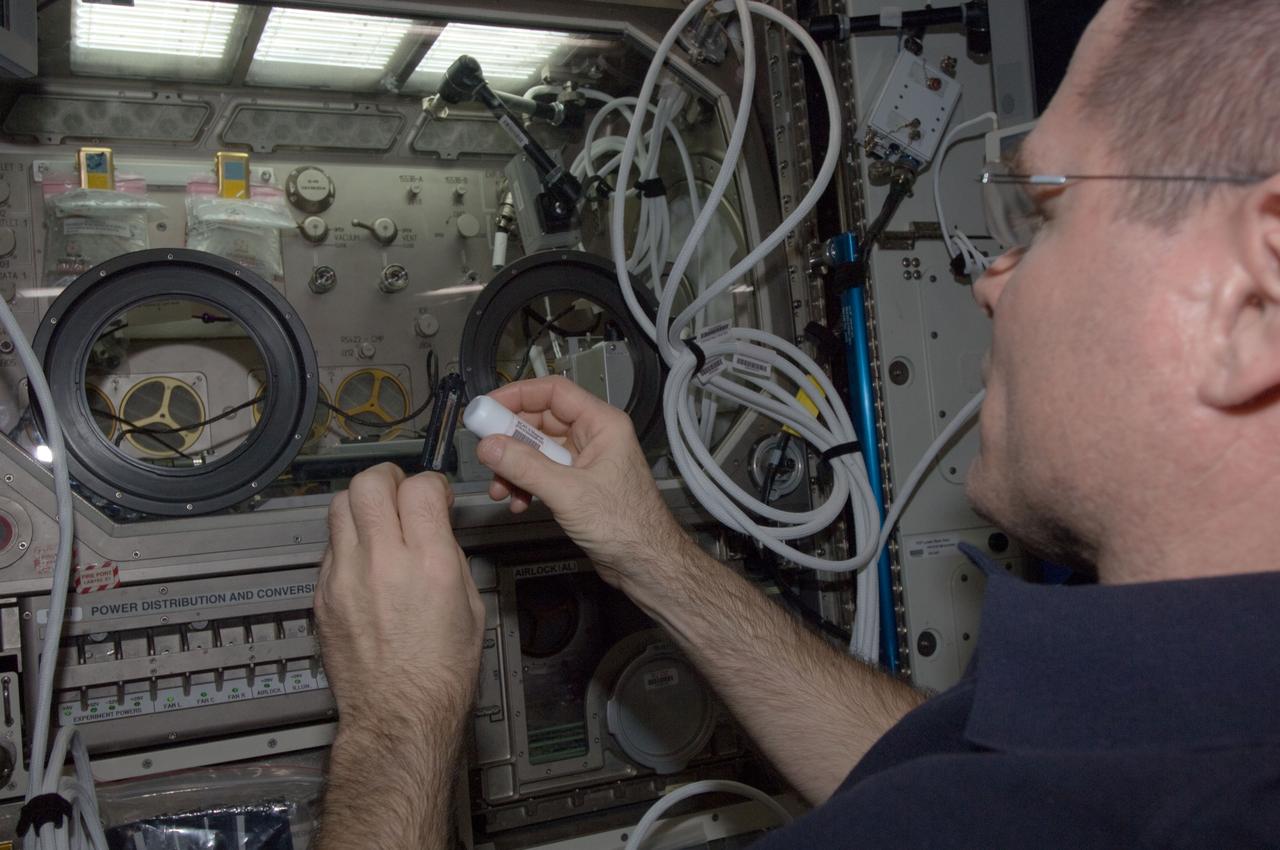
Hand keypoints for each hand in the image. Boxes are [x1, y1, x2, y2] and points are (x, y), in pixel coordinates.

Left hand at [316, 464, 484, 730]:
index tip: (435, 495)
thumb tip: (434, 530)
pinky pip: (330, 546)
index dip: (431, 484)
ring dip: (362, 504)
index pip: (420, 487)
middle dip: (388, 478)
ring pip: (339, 506)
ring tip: (378, 520)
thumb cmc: (440, 672)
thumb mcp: (469, 605)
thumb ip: (447, 556)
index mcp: (428, 563)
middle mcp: (382, 562)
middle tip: (399, 492)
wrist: (399, 715)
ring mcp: (344, 577)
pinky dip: (348, 541)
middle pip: (369, 483)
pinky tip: (365, 560)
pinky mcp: (322, 594)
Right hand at [476, 376, 688, 589]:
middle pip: (540, 421)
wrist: (646, 563)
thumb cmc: (627, 526)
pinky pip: (541, 473)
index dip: (517, 395)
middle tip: (484, 450)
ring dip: (513, 467)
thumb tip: (489, 446)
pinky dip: (525, 485)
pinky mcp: (577, 485)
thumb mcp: (568, 492)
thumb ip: (525, 467)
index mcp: (602, 424)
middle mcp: (593, 437)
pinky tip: (517, 503)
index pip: (553, 392)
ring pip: (537, 451)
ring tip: (499, 488)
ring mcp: (584, 461)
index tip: (487, 407)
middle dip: (509, 439)